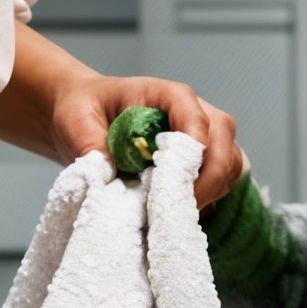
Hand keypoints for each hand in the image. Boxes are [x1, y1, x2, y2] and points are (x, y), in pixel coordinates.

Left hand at [49, 72, 244, 205]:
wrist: (86, 115)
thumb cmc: (84, 110)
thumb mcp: (75, 120)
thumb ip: (89, 145)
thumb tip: (105, 175)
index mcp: (165, 94)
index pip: (194, 117)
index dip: (191, 152)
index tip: (171, 185)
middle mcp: (193, 111)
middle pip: (223, 142)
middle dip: (206, 180)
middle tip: (174, 210)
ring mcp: (203, 135)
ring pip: (231, 163)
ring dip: (211, 191)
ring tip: (174, 213)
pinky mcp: (203, 159)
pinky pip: (224, 179)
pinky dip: (209, 198)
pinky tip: (177, 211)